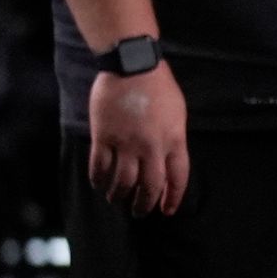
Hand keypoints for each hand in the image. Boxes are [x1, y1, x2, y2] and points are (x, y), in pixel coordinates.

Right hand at [88, 62, 189, 216]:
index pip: (177, 178)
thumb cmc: (159, 86)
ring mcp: (126, 142)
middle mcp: (151, 146)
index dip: (173, 198)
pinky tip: (99, 184)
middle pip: (149, 186)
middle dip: (144, 205)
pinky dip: (99, 180)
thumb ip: (173, 140)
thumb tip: (167, 164)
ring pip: (122, 182)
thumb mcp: (177, 114)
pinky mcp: (103, 136)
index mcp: (174, 140)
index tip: (167, 210)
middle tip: (139, 212)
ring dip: (119, 196)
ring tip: (117, 200)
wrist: (132, 65)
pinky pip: (99, 167)